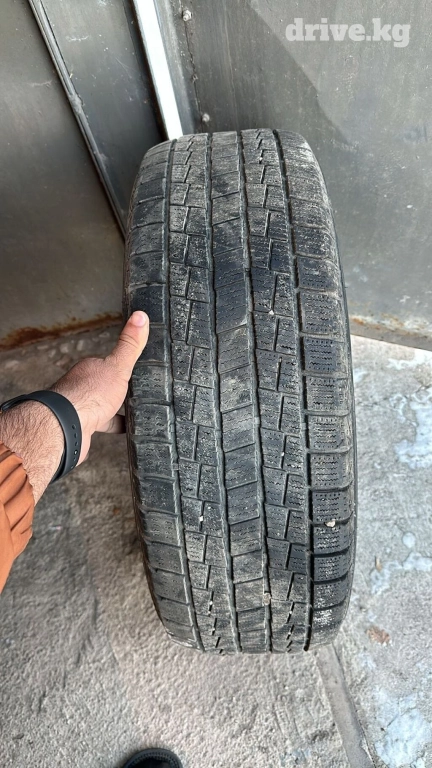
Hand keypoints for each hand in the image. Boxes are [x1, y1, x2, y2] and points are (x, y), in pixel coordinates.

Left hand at [0, 312, 148, 501]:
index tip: (132, 369)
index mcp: (90, 368)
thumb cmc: (88, 396)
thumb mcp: (118, 366)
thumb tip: (140, 316)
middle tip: (137, 390)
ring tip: (135, 409)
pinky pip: (102, 424)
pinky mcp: (83, 427)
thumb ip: (130, 345)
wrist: (67, 428)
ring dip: (115, 407)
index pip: (106, 363)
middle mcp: (82, 386)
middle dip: (118, 388)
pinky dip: (114, 425)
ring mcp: (81, 407)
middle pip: (103, 384)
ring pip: (101, 405)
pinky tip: (125, 429)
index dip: (120, 366)